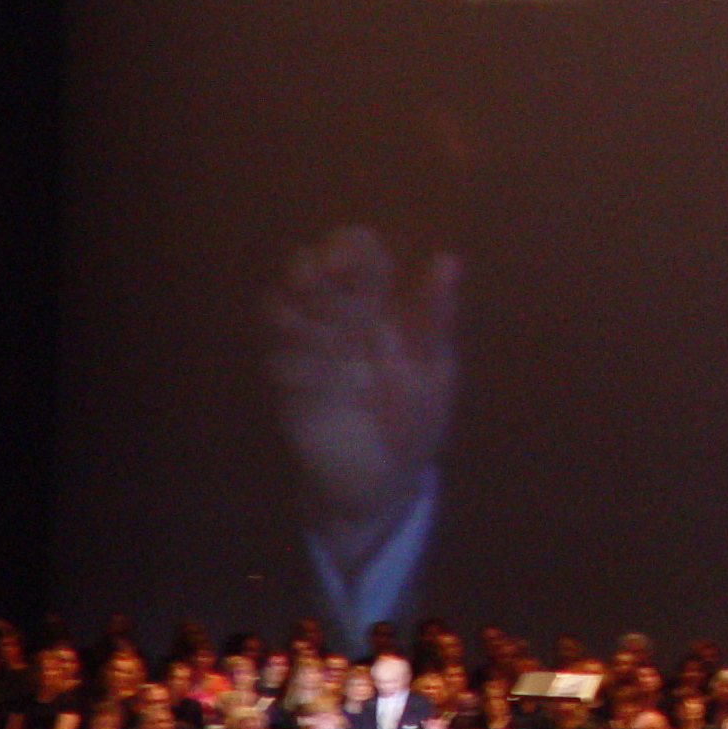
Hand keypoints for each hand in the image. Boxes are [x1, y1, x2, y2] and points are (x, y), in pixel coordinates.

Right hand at [268, 225, 459, 569]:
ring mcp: (308, 353)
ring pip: (279, 311)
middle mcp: (337, 320)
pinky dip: (296, 365)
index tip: (343, 258)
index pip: (356, 254)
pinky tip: (319, 378)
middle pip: (305, 272)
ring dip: (293, 312)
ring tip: (317, 330)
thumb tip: (447, 259)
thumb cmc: (415, 415)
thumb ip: (435, 317)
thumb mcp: (434, 368)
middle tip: (317, 277)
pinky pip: (280, 366)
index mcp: (379, 305)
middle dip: (305, 268)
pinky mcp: (290, 392)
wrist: (388, 481)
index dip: (345, 247)